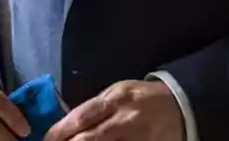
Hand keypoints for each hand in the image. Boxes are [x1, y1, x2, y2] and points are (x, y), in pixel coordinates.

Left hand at [45, 80, 182, 140]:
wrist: (181, 106)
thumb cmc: (141, 98)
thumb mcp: (117, 92)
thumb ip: (95, 107)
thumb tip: (68, 124)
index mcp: (115, 99)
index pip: (82, 117)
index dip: (61, 131)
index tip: (46, 140)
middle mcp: (126, 120)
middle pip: (91, 139)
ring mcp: (138, 139)